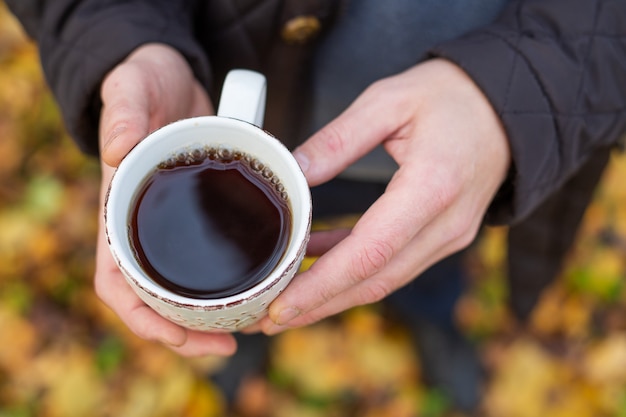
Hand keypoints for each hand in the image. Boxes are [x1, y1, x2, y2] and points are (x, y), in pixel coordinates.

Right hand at [95, 43, 236, 355]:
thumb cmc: (143, 83)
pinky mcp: (206, 215)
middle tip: (231, 342)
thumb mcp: (130, 87)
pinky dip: (238, 280)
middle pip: (159, 300)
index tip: (177, 334)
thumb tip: (118, 149)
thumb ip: (121, 111)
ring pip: (191, 288)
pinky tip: (266, 286)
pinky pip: (219, 258)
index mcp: (119, 214)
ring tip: (254, 324)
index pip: (118, 284)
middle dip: (189, 330)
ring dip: (217, 315)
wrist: (171, 76)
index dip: (143, 318)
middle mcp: (147, 230)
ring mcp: (178, 226)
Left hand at [259, 59, 510, 333]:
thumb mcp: (388, 100)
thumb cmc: (450, 96)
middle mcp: (445, 225)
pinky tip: (316, 263)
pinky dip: (353, 270)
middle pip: (374, 282)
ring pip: (384, 280)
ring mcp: (449, 236)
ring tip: (284, 302)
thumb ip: (338, 140)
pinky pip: (393, 263)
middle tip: (267, 319)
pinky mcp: (444, 236)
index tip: (280, 307)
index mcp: (431, 188)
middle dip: (318, 306)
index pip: (369, 253)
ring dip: (333, 296)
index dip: (321, 286)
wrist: (507, 107)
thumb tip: (292, 173)